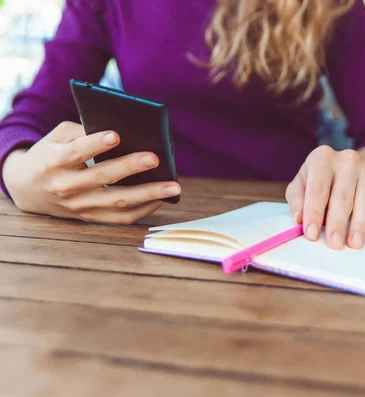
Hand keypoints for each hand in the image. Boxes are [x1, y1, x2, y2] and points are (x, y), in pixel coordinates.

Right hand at [2, 121, 180, 223]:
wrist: (26, 189)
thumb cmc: (49, 155)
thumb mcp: (56, 137)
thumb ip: (82, 131)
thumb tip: (122, 131)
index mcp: (54, 161)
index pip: (76, 152)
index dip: (95, 144)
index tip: (116, 135)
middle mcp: (66, 186)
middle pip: (102, 177)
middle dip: (130, 167)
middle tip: (155, 158)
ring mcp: (79, 206)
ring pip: (117, 202)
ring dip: (149, 195)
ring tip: (174, 187)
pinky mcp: (90, 218)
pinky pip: (121, 218)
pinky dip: (144, 210)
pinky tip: (162, 199)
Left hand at [286, 146, 364, 249]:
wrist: (350, 168)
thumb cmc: (321, 180)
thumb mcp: (302, 183)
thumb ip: (297, 199)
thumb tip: (299, 218)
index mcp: (322, 157)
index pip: (318, 188)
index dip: (314, 213)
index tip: (312, 233)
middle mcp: (347, 159)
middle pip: (342, 195)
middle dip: (337, 222)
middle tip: (334, 243)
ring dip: (360, 224)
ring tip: (354, 243)